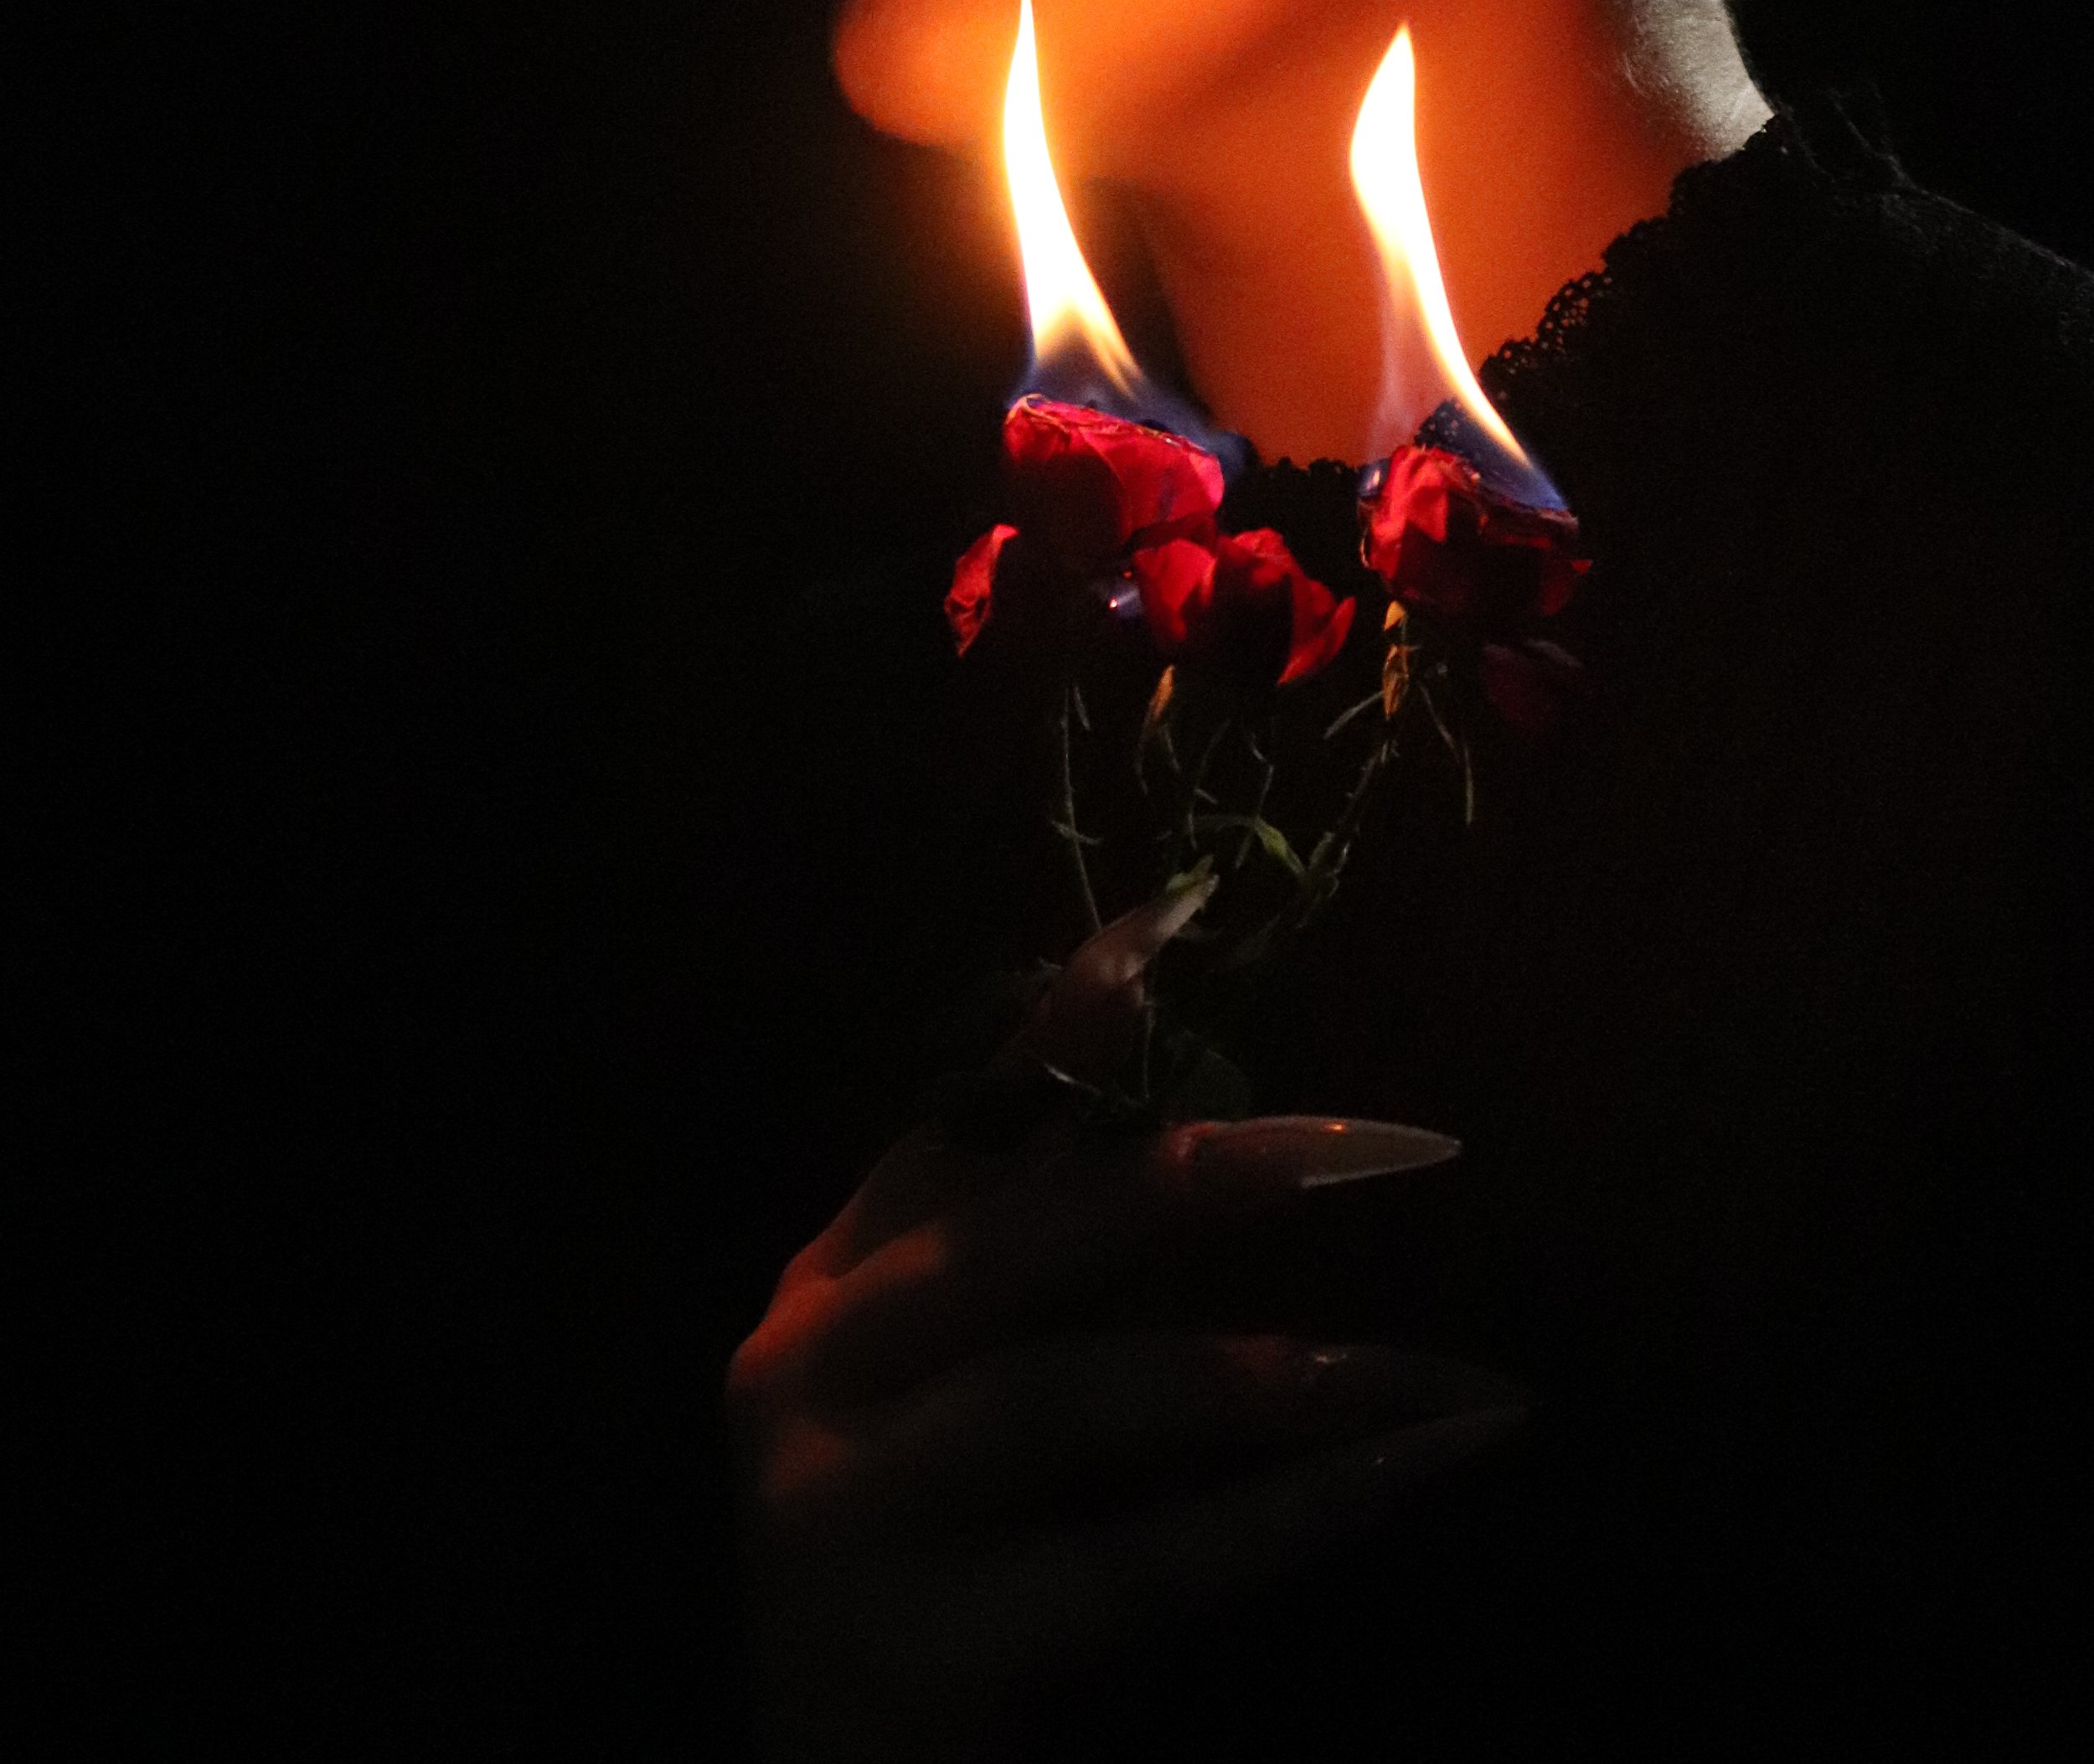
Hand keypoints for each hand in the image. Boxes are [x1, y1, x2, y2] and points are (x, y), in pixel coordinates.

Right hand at [727, 900, 1522, 1759]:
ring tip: (1435, 1369)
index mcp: (835, 1281)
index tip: (1197, 910)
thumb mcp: (957, 1382)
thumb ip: (1042, 1248)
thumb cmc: (935, 1562)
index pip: (965, 1108)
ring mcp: (846, 1513)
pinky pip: (1129, 1572)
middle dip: (1206, 1176)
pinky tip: (1409, 1468)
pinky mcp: (916, 1656)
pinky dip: (1282, 1517)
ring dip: (1268, 1376)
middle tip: (1390, 1150)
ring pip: (1068, 1399)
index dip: (1077, 1010)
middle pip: (1022, 1236)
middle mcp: (813, 1371)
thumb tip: (1221, 1104)